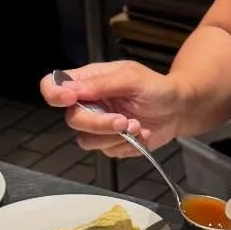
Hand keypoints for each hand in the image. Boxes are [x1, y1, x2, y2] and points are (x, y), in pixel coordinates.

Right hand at [41, 61, 183, 155]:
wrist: (177, 110)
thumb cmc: (155, 88)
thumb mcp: (130, 78)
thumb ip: (101, 84)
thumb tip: (72, 88)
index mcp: (87, 82)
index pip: (52, 86)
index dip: (54, 94)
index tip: (70, 99)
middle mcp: (87, 104)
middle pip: (72, 119)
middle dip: (98, 123)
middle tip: (122, 120)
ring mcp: (97, 125)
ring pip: (87, 140)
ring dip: (115, 136)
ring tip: (137, 125)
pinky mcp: (109, 143)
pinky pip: (107, 151)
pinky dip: (127, 144)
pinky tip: (141, 133)